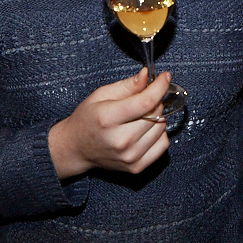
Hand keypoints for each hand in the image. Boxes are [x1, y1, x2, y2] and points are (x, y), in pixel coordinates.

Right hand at [47, 69, 170, 179]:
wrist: (77, 148)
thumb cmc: (88, 118)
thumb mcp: (101, 95)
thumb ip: (127, 85)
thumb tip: (147, 75)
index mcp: (108, 119)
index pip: (145, 102)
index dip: (160, 87)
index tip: (165, 77)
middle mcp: (120, 141)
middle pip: (156, 114)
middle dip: (155, 101)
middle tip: (143, 100)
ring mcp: (130, 157)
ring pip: (162, 128)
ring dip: (157, 118)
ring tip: (140, 117)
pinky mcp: (137, 167)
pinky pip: (163, 144)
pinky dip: (159, 134)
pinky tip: (144, 131)